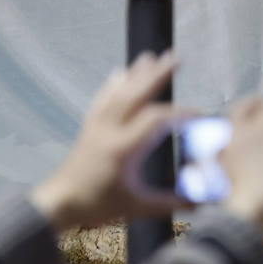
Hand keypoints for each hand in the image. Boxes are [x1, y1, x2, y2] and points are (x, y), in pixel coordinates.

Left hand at [30, 51, 189, 230]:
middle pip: (136, 94)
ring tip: (151, 56)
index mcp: (123, 148)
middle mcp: (109, 130)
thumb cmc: (98, 206)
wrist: (61, 203)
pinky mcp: (88, 128)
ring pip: (118, 92)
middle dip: (157, 74)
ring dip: (136, 73)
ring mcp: (97, 126)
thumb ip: (170, 202)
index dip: (182, 114)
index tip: (202, 115)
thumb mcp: (137, 207)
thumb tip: (200, 203)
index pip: (157, 119)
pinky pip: (102, 99)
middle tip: (175, 57)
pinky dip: (113, 85)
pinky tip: (119, 73)